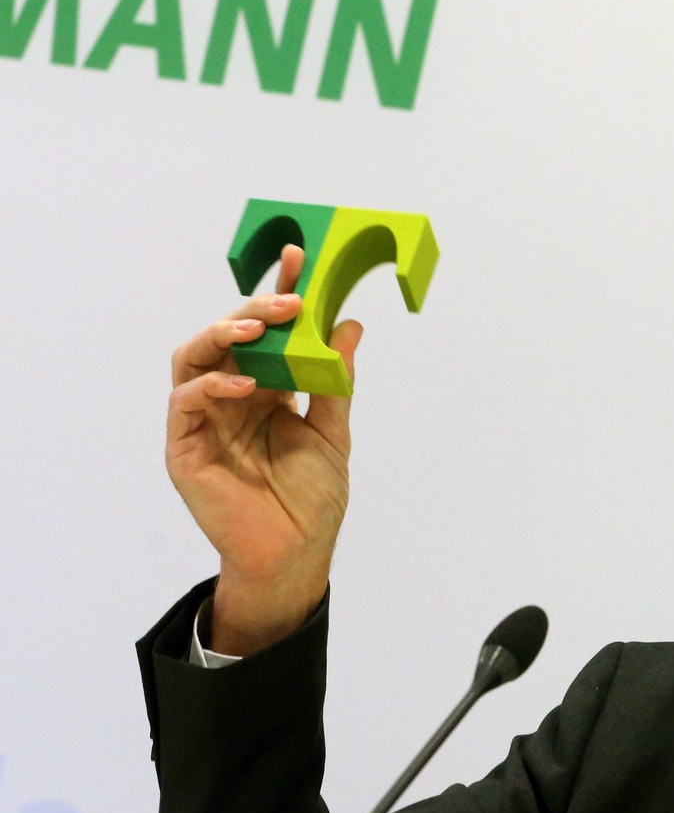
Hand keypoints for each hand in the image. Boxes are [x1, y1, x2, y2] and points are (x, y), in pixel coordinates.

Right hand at [165, 244, 363, 655]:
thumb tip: (351, 324)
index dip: (277, 295)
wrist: (296, 554)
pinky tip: (245, 385)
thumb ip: (335, 381)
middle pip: (229, 338)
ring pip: (194, 359)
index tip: (298, 258)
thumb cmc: (312, 499)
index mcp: (266, 389)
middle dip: (256, 311)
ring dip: (223, 336)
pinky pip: (186, 403)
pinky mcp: (184, 447)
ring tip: (258, 328)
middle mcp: (230, 398)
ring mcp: (203, 421)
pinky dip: (211, 386)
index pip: (267, 333)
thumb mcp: (333, 431)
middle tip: (290, 300)